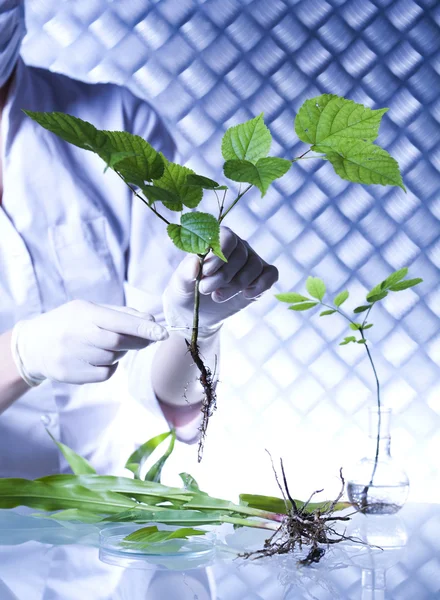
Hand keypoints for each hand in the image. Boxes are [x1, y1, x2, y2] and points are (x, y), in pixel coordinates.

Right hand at [12, 300, 167, 384]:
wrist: (33, 345)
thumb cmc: (70, 323)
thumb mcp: (91, 310)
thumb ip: (122, 314)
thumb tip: (151, 320)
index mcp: (84, 313)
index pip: (119, 322)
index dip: (144, 328)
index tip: (163, 333)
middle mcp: (77, 334)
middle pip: (120, 342)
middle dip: (139, 341)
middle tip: (148, 339)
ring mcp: (73, 356)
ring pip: (113, 358)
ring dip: (119, 353)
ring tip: (104, 345)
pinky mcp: (72, 375)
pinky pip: (105, 373)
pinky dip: (109, 367)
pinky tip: (97, 358)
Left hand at [163, 227, 278, 334]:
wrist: (197, 312)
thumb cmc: (187, 290)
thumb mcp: (180, 283)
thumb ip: (185, 272)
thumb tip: (195, 264)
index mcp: (217, 239)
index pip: (227, 237)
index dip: (219, 255)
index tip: (205, 272)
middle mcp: (238, 246)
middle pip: (241, 255)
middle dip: (223, 276)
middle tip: (205, 290)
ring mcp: (251, 261)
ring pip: (255, 266)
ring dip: (237, 285)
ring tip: (217, 296)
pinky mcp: (260, 278)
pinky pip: (271, 274)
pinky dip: (261, 285)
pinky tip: (245, 296)